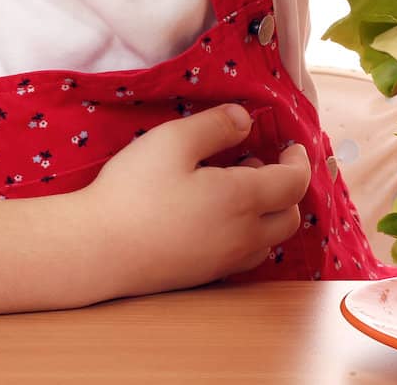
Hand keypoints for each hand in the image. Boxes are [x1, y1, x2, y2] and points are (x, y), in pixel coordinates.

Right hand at [79, 104, 311, 295]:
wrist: (96, 250)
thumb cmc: (134, 191)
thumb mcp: (173, 141)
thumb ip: (216, 125)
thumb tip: (246, 121)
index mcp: (242, 200)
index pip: (294, 183)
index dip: (299, 161)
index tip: (292, 146)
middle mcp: (242, 237)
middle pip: (289, 217)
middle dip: (286, 188)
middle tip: (260, 163)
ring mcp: (223, 262)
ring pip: (268, 240)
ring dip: (266, 213)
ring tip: (235, 187)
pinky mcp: (204, 276)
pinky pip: (243, 255)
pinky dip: (246, 234)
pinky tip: (213, 215)